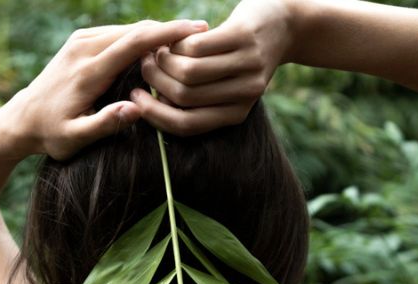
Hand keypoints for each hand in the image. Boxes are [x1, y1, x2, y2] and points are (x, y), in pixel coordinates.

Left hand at [7, 20, 209, 159]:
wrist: (22, 119)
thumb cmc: (51, 135)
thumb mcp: (75, 139)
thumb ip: (105, 124)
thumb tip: (137, 108)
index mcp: (88, 70)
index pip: (135, 42)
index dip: (168, 33)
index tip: (197, 30)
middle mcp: (84, 47)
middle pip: (136, 29)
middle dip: (170, 29)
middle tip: (204, 33)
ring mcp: (82, 40)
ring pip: (128, 28)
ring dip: (158, 32)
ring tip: (189, 39)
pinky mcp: (82, 40)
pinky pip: (118, 33)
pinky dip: (141, 37)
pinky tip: (161, 46)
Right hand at [132, 0, 295, 135]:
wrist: (282, 23)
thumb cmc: (241, 57)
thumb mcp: (224, 84)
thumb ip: (196, 98)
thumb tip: (154, 105)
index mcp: (237, 113)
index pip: (187, 125)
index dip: (155, 115)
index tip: (135, 99)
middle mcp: (246, 93)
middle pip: (183, 96)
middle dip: (154, 81)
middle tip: (145, 66)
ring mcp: (248, 64)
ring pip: (188, 71)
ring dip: (163, 60)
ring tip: (158, 51)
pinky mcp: (244, 37)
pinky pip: (197, 46)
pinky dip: (178, 42)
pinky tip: (176, 38)